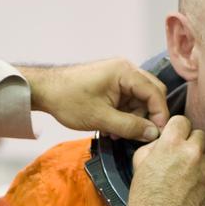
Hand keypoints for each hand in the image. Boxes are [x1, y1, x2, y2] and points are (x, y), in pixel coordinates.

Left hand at [20, 59, 167, 141]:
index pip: (155, 92)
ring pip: (140, 99)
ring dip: (133, 118)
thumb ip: (130, 126)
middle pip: (151, 94)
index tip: (158, 135)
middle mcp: (126, 69)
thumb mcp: (101, 118)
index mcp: (125, 72)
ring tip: (117, 133)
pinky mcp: (111, 83)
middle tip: (138, 136)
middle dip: (147, 116)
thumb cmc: (69, 101)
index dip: (160, 115)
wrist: (44, 90)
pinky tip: (111, 127)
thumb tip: (154, 134)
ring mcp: (119, 76)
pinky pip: (128, 99)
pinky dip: (124, 114)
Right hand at [127, 116, 204, 205]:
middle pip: (199, 134)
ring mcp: (204, 168)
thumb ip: (153, 147)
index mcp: (172, 144)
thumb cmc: (145, 198)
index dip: (176, 129)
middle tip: (179, 155)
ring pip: (204, 154)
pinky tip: (187, 188)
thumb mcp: (139, 165)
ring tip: (181, 175)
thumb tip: (161, 143)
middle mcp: (192, 152)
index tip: (173, 137)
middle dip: (190, 142)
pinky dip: (199, 176)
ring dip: (195, 160)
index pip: (182, 120)